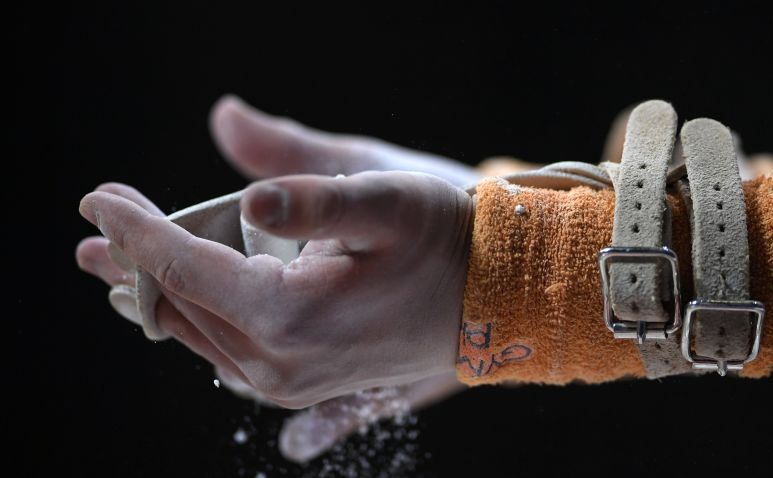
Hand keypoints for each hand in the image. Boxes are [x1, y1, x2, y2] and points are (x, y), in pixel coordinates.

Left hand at [76, 96, 475, 458]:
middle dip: (135, 260)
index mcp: (290, 317)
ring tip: (123, 261)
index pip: (183, 266)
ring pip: (197, 332)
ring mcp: (287, 381)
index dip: (136, 227)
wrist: (490, 300)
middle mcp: (279, 363)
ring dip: (160, 290)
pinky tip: (184, 297)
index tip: (99, 197)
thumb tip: (249, 192)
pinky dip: (196, 316)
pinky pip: (224, 351)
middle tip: (102, 225)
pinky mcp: (299, 383)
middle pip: (179, 305)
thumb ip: (314, 198)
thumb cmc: (444, 244)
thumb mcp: (387, 204)